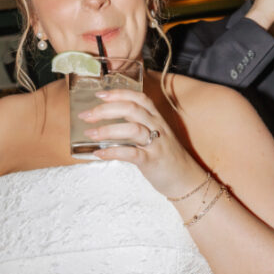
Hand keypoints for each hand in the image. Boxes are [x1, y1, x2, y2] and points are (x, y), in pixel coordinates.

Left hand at [79, 85, 206, 196]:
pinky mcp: (153, 161)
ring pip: (132, 129)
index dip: (119, 93)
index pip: (138, 98)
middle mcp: (157, 127)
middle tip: (87, 115)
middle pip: (132, 109)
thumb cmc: (167, 157)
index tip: (99, 94)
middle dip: (106, 109)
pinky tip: (99, 153)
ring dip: (107, 130)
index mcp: (157, 119)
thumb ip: (138, 126)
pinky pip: (131, 154)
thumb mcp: (156, 136)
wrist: (186, 180)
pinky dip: (113, 152)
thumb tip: (110, 122)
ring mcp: (156, 144)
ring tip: (90, 134)